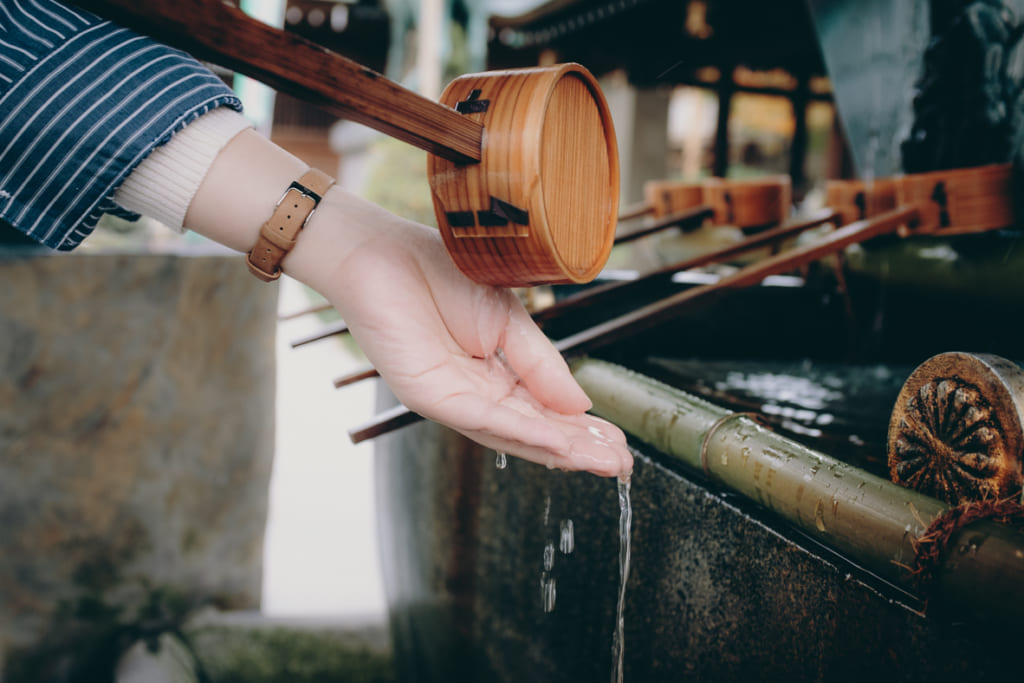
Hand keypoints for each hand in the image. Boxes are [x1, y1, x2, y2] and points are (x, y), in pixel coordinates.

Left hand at [186, 129, 631, 476]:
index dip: (583, 431)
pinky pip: (483, 419)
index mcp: (494, 378)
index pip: (544, 414)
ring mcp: (451, 401)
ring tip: (603, 461)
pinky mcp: (428, 396)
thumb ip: (542, 365)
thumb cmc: (440, 276)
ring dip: (560, 450)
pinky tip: (559, 441)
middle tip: (623, 466)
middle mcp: (473, 398)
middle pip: (533, 434)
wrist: (385, 252)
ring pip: (513, 435)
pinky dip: (524, 431)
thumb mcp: (509, 321)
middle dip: (580, 450)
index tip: (621, 445)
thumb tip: (581, 406)